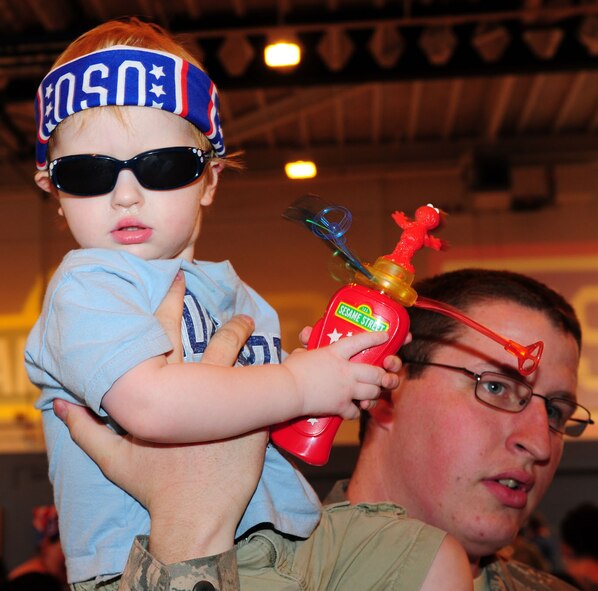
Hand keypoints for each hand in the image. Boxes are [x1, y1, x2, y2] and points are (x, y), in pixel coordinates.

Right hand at [54, 274, 264, 561]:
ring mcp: (235, 409)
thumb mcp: (115, 461)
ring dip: (258, 353)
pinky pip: (268, 394)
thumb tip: (61, 405)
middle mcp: (205, 393)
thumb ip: (86, 429)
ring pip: (250, 366)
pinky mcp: (257, 425)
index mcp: (171, 393)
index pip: (169, 337)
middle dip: (232, 326)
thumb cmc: (155, 488)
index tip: (179, 279)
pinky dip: (274, 382)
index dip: (172, 304)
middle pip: (221, 345)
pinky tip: (285, 368)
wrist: (196, 519)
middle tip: (242, 314)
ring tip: (266, 341)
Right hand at [283, 330, 400, 419]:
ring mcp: (346, 389)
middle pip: (375, 373)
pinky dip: (355, 412)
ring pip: (372, 392)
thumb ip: (308, 347)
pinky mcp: (341, 406)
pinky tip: (352, 410)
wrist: (288, 390)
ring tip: (371, 394)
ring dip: (373, 394)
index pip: (360, 342)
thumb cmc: (291, 370)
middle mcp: (346, 370)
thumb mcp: (301, 353)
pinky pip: (355, 411)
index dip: (375, 338)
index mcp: (335, 353)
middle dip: (382, 376)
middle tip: (382, 376)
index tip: (385, 336)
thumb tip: (305, 339)